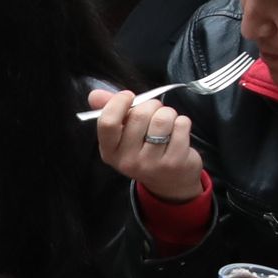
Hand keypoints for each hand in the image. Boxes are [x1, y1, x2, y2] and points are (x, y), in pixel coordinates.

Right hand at [87, 83, 205, 203]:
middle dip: (151, 106)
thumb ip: (110, 112)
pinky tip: (178, 133)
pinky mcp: (175, 162)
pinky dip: (182, 122)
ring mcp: (151, 164)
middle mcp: (128, 161)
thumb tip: (95, 94)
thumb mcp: (123, 135)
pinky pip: (180, 125)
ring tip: (167, 123)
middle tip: (154, 112)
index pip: (107, 122)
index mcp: (110, 152)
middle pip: (139, 115)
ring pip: (162, 118)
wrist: (169, 182)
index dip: (119, 102)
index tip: (129, 96)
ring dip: (168, 113)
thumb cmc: (144, 150)